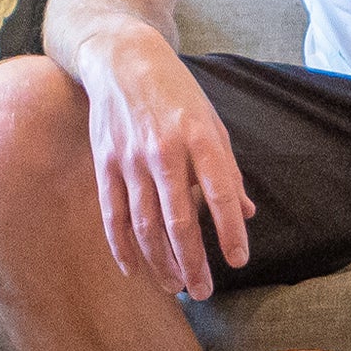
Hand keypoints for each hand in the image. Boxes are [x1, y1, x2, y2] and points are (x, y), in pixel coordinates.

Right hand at [80, 27, 252, 298]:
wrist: (122, 59)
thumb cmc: (176, 94)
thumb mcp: (211, 122)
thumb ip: (228, 171)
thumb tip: (245, 214)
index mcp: (200, 138)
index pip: (220, 194)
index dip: (230, 232)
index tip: (238, 262)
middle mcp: (164, 150)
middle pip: (179, 220)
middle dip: (193, 262)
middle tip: (204, 291)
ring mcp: (130, 159)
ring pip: (145, 225)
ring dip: (161, 262)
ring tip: (176, 287)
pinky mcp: (106, 164)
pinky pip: (114, 215)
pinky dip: (123, 247)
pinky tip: (135, 270)